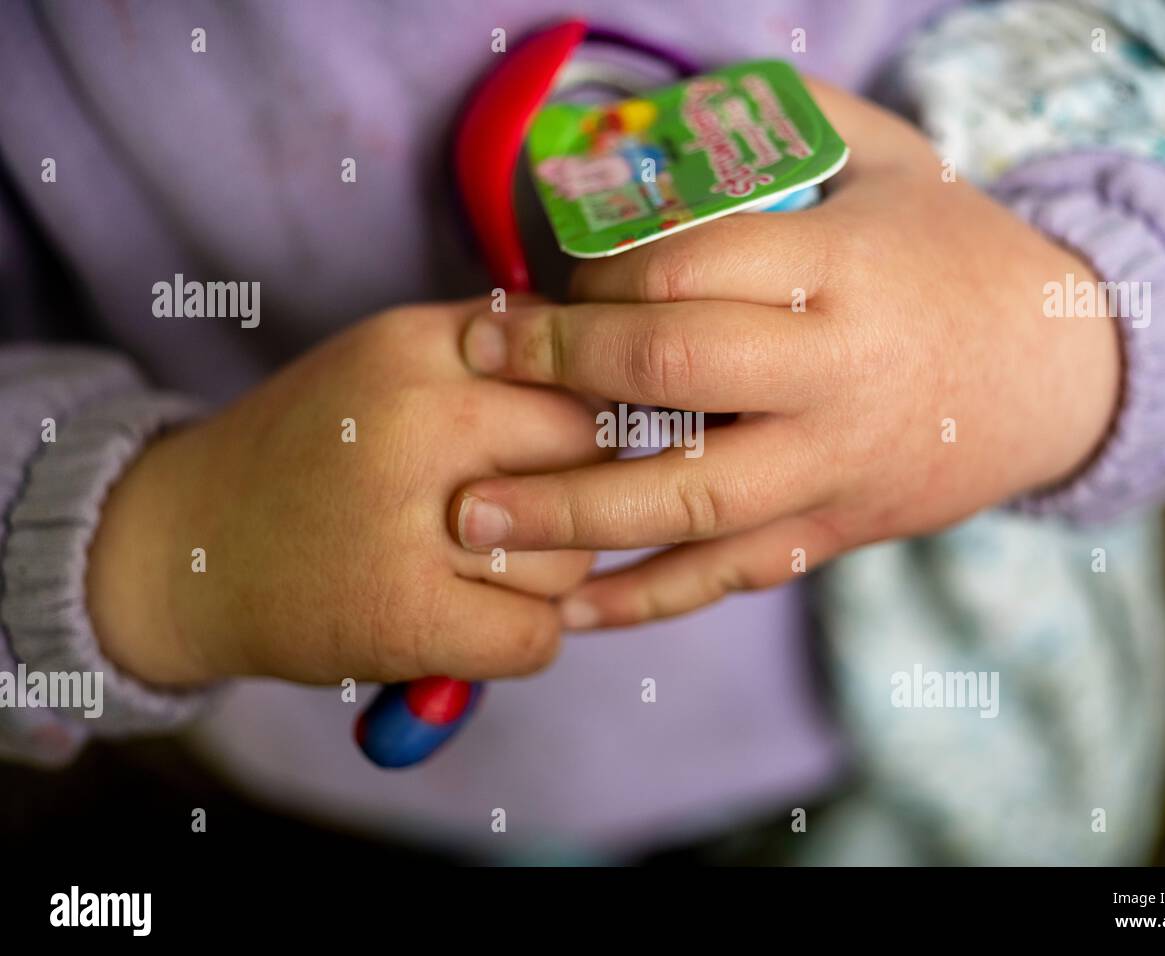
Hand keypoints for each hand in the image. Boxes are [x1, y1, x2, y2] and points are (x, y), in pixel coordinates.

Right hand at [87, 302, 606, 685]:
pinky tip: (479, 618)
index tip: (566, 442)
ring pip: (572, 554)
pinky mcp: (403, 619)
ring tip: (484, 568)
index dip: (589, 411)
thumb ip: (494, 353)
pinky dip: (523, 637)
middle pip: (589, 453)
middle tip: (538, 512)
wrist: (190, 544)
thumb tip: (617, 369)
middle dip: (584, 488)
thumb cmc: (311, 451)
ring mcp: (409, 525)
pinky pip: (536, 635)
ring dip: (547, 574)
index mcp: (414, 345)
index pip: (575, 365)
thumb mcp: (388, 363)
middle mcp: (417, 423)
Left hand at [450, 80, 1120, 627]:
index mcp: (843, 269)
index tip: (549, 280)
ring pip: (690, 499)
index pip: (688, 267)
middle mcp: (837, 374)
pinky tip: (567, 607)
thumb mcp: (894, 163)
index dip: (596, 273)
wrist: (1064, 374)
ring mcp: (836, 466)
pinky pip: (730, 576)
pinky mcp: (837, 532)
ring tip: (471, 518)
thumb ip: (788, 125)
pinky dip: (645, 601)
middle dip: (558, 367)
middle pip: (673, 370)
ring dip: (569, 510)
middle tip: (473, 360)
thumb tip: (662, 108)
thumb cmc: (957, 255)